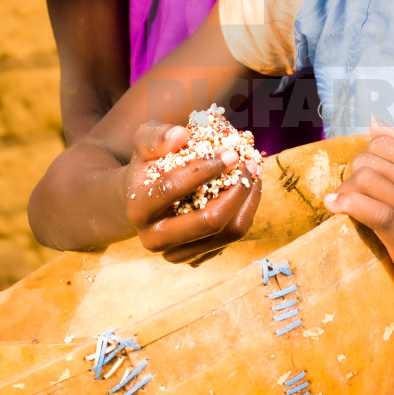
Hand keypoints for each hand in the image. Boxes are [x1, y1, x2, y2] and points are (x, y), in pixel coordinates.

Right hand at [124, 121, 261, 264]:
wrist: (143, 197)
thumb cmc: (148, 164)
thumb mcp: (144, 143)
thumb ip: (157, 137)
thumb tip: (180, 136)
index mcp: (138, 209)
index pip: (173, 188)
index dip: (205, 169)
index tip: (231, 153)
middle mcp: (154, 238)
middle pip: (208, 222)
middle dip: (236, 191)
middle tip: (250, 165)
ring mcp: (177, 253)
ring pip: (227, 234)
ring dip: (248, 201)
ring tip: (255, 173)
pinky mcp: (196, 258)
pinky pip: (231, 239)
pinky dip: (246, 212)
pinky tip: (249, 188)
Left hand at [323, 120, 393, 314]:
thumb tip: (376, 124)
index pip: (384, 144)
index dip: (366, 155)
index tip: (364, 174)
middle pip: (372, 161)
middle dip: (353, 172)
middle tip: (352, 191)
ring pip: (368, 183)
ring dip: (346, 190)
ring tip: (342, 201)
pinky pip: (374, 214)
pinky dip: (348, 205)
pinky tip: (336, 207)